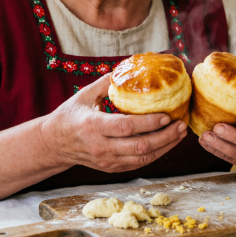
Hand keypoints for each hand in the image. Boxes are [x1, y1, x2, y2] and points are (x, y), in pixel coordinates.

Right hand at [40, 74, 186, 172]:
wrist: (54, 143)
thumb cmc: (70, 116)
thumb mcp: (84, 95)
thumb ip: (107, 83)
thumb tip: (129, 68)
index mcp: (93, 127)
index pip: (125, 127)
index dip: (148, 123)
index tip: (166, 115)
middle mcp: (101, 147)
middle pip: (139, 146)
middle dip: (165, 137)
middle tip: (181, 124)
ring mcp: (107, 161)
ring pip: (142, 158)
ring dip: (165, 147)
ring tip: (180, 133)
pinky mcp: (111, 168)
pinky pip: (138, 164)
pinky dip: (156, 154)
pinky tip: (167, 143)